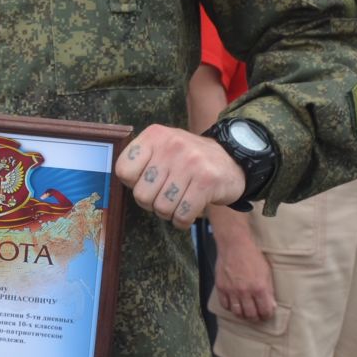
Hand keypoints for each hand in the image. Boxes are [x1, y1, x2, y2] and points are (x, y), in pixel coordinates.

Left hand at [113, 124, 245, 229]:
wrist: (233, 160)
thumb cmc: (189, 160)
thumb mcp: (163, 148)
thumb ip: (142, 162)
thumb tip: (126, 186)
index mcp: (154, 136)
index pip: (123, 170)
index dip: (133, 184)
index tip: (148, 182)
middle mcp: (171, 145)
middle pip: (141, 194)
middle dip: (151, 203)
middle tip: (166, 196)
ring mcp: (190, 162)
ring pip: (161, 207)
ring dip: (168, 213)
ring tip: (178, 202)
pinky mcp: (206, 181)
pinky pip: (182, 215)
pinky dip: (182, 221)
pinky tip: (188, 212)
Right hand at [211, 226, 276, 322]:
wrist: (235, 245)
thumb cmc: (252, 256)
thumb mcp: (266, 272)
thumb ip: (269, 290)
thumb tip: (271, 305)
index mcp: (259, 288)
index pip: (265, 311)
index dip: (267, 315)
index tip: (266, 314)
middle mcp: (245, 291)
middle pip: (250, 315)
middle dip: (255, 317)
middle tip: (256, 315)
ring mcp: (232, 290)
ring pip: (237, 312)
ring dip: (242, 314)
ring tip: (245, 311)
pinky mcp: (221, 287)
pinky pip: (225, 305)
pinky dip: (230, 307)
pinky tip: (234, 304)